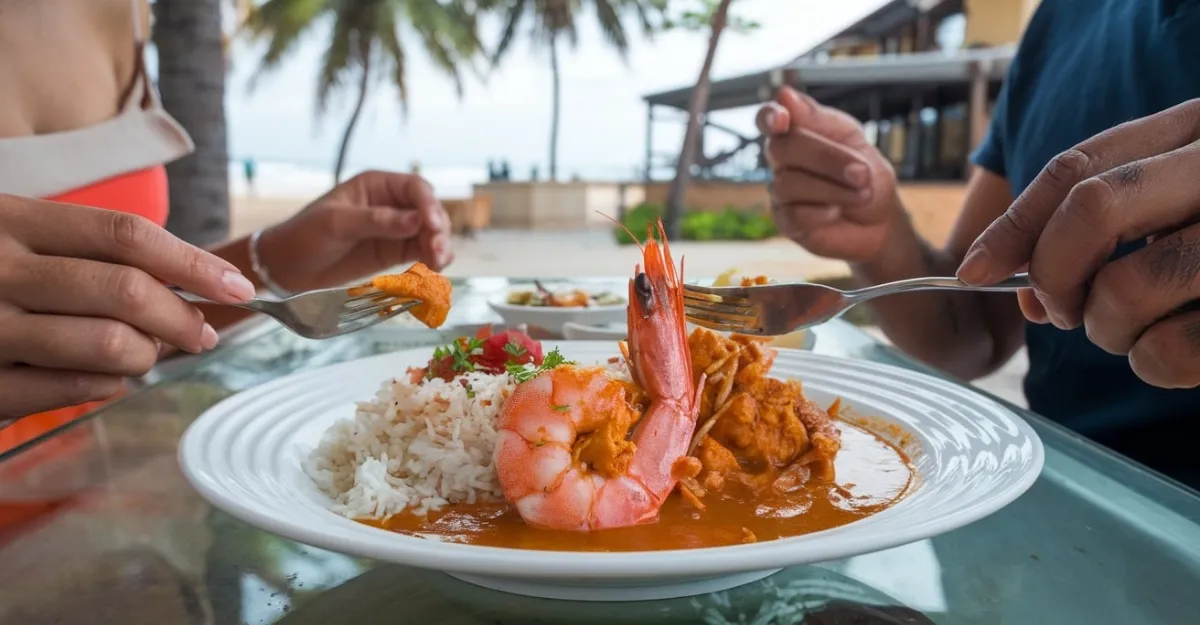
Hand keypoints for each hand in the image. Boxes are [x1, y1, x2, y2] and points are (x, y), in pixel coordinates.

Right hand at [0, 195, 256, 418]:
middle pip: (125, 291)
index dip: (192, 262)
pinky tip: (107, 377)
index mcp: (8, 218)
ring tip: (147, 353)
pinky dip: (106, 386)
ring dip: (148, 355)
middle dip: (182, 318)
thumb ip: (87, 251)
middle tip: (202, 332)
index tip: (237, 286)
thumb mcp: (14, 237)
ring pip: (107, 345)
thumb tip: (189, 281)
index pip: (125, 235)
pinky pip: (69, 391)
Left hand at [256, 171, 452, 291]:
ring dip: (439, 247)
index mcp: (376, 186)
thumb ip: (378, 221)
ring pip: (430, 234)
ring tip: (438, 264)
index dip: (429, 205)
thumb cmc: (305, 235)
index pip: (415, 188)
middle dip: (438, 230)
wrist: (287, 267)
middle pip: (429, 212)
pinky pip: (420, 253)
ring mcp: (395, 230)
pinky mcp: (394, 253)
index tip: (432, 226)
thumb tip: (418, 221)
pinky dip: (431, 261)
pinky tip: (433, 271)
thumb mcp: (337, 224)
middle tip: (438, 252)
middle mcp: (391, 204)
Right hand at [758, 86, 899, 261]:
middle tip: (862, 173)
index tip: (781, 119)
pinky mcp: (787, 222)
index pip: (768, 118)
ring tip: (862, 195)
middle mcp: (783, 161)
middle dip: (826, 159)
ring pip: (788, 183)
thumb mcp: (853, 139)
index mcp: (797, 133)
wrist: (881, 220)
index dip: (768, 116)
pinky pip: (793, 215)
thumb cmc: (866, 175)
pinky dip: (822, 212)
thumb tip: (784, 95)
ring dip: (833, 189)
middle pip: (782, 149)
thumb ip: (819, 119)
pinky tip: (837, 211)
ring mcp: (781, 192)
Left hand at [957, 98, 1199, 387]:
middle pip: (1093, 209)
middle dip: (1054, 272)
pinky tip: (1173, 353)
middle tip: (1060, 309)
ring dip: (1104, 328)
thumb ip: (1107, 224)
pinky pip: (1174, 350)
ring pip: (1128, 286)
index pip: (1080, 166)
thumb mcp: (1180, 202)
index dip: (1014, 223)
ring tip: (1130, 329)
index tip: (973, 270)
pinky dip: (1152, 365)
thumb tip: (1026, 289)